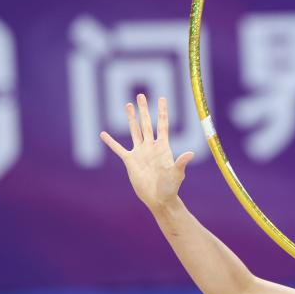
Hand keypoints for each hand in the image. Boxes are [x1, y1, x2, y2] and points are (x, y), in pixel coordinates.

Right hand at [99, 94, 193, 211]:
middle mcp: (151, 146)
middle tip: (141, 95)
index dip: (162, 111)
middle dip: (144, 109)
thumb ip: (181, 163)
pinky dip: (111, 142)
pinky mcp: (130, 161)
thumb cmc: (170, 187)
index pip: (162, 125)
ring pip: (134, 131)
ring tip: (127, 105)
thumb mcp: (176, 174)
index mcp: (163, 147)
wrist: (159, 198)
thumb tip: (191, 153)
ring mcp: (140, 152)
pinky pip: (118, 149)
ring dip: (130, 118)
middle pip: (146, 123)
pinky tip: (103, 134)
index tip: (161, 98)